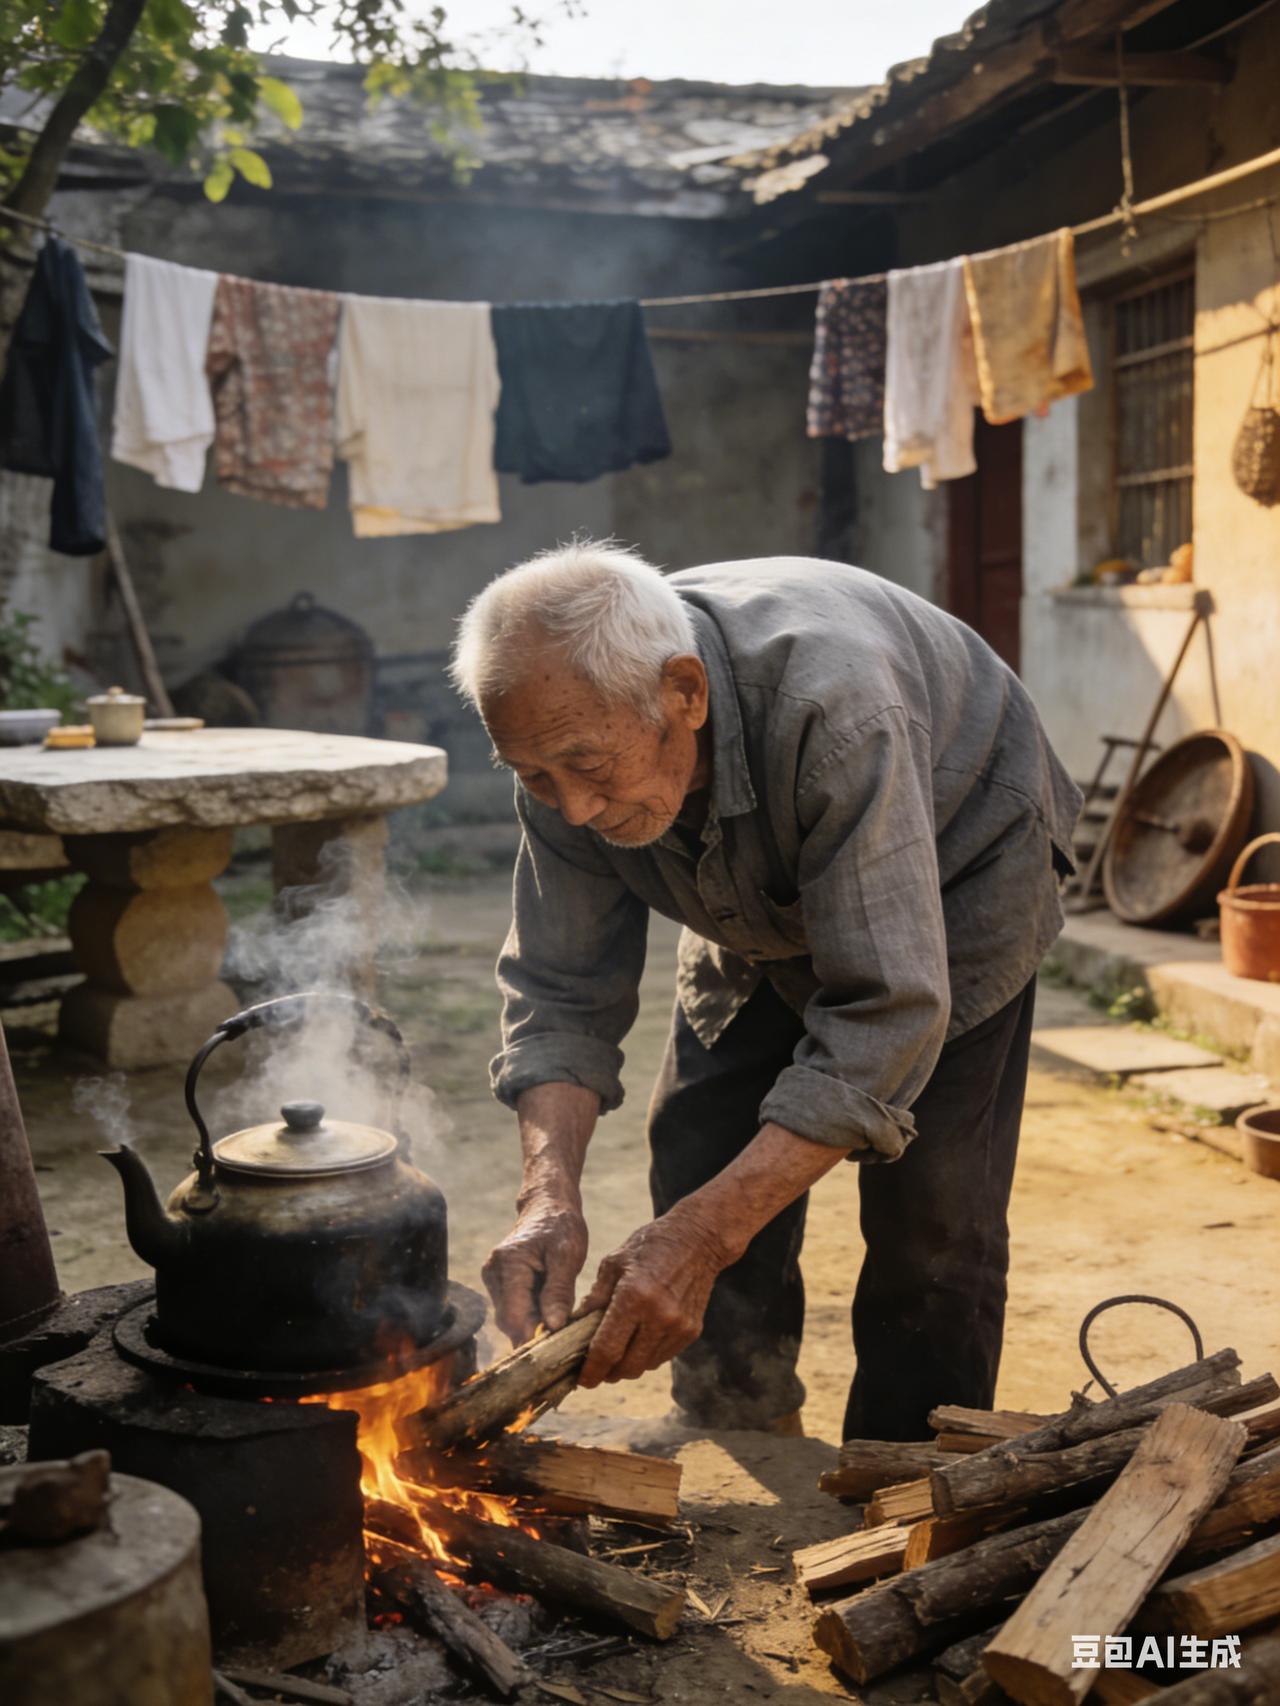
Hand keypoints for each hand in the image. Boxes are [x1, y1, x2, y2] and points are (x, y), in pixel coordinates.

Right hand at [482, 1187, 588, 1344]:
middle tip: (563, 1338)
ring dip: (533, 1324)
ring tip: (559, 1319)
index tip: (556, 1349)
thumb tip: (552, 1326)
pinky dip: (531, 1315)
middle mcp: (493, 1272)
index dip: (532, 1336)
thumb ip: (559, 1291)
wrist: (548, 1206)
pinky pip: (513, 1310)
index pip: (512, 1316)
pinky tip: (550, 1310)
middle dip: (534, 1332)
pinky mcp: (499, 1284)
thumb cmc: (560, 1227)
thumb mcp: (567, 1256)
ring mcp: (493, 1278)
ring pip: (510, 1319)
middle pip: (509, 1321)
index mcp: (508, 1264)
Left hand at [575, 1205, 737, 1388]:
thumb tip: (574, 1327)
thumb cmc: (650, 1245)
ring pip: (645, 1366)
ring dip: (627, 1366)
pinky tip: (637, 1342)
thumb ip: (595, 1298)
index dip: (591, 1371)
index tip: (580, 1380)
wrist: (698, 1239)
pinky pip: (662, 1357)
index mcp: (634, 1297)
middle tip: (594, 1369)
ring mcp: (678, 1326)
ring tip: (614, 1355)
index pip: (607, 1349)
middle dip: (607, 1373)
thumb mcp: (614, 1263)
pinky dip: (646, 1356)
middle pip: (626, 1367)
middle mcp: (659, 1316)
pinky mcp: (691, 1331)